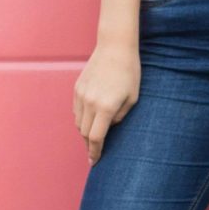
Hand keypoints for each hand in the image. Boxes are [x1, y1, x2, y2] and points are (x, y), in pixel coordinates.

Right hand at [74, 42, 140, 163]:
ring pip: (79, 123)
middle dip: (90, 145)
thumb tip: (108, 127)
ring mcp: (81, 95)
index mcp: (106, 107)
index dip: (95, 153)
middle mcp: (90, 103)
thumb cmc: (129, 73)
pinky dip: (82, 118)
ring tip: (95, 134)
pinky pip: (76, 110)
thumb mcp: (132, 98)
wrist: (115, 47)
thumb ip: (120, 117)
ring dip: (85, 132)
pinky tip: (91, 118)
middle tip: (95, 153)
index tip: (94, 162)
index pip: (97, 138)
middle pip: (85, 133)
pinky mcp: (77, 88)